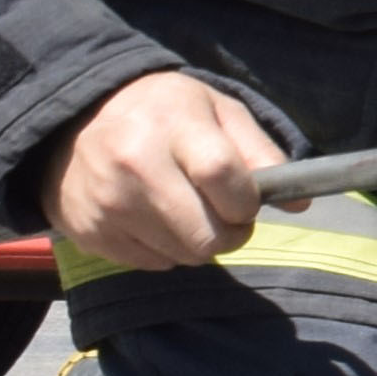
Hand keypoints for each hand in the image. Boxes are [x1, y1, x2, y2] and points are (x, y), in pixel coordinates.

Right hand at [41, 69, 283, 270]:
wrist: (77, 119)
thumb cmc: (163, 113)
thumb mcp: (218, 111)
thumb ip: (261, 152)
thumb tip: (299, 203)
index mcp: (172, 124)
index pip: (225, 178)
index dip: (247, 201)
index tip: (247, 201)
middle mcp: (134, 165)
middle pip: (207, 234)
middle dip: (232, 232)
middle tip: (226, 215)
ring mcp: (107, 204)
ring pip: (183, 256)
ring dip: (199, 243)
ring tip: (189, 212)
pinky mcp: (90, 233)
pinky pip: (152, 264)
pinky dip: (165, 250)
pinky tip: (156, 219)